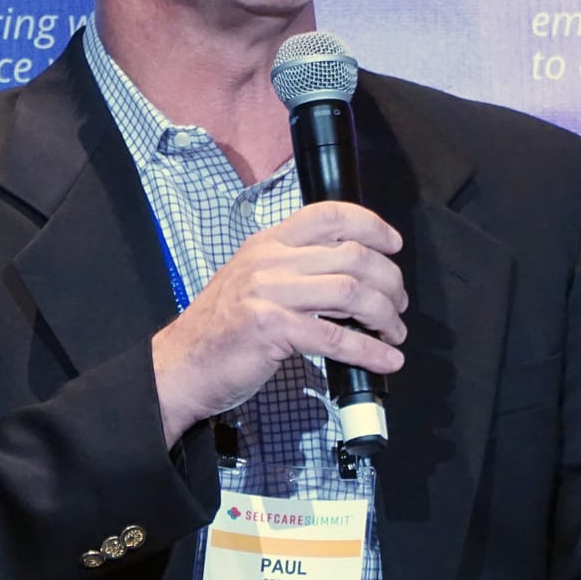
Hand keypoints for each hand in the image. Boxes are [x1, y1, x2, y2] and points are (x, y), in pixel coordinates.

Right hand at [150, 201, 406, 444]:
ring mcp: (268, 293)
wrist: (182, 365)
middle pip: (351, 256)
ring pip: (350, 292)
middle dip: (389, 281)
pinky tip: (385, 361)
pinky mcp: (271, 329)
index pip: (327, 215)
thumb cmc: (222, 328)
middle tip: (398, 305)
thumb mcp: (254, 281)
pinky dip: (369, 352)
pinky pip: (336, 337)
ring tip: (394, 333)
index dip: (370, 225)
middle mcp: (269, 260)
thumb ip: (295, 268)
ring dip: (384, 316)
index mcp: (267, 242)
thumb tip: (352, 273)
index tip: (393, 245)